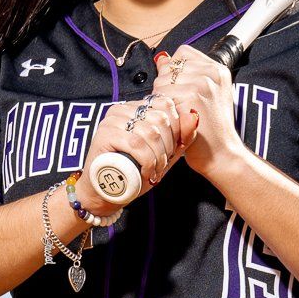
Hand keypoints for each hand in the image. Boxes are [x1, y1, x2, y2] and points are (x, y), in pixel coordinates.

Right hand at [80, 92, 185, 215]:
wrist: (104, 193)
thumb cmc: (132, 173)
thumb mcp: (163, 155)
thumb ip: (180, 138)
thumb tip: (194, 117)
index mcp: (136, 108)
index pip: (165, 104)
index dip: (176, 129)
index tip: (170, 151)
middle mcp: (123, 109)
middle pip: (161, 119)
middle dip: (168, 146)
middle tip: (162, 164)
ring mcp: (112, 120)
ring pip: (150, 132)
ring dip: (158, 157)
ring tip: (154, 171)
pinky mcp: (105, 134)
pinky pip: (137, 145)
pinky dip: (147, 162)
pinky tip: (145, 173)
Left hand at [154, 47, 242, 188]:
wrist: (221, 153)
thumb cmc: (210, 130)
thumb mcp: (205, 96)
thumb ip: (186, 75)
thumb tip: (162, 59)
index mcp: (218, 70)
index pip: (183, 53)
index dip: (174, 70)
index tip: (179, 89)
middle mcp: (211, 73)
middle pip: (170, 67)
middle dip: (166, 86)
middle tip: (180, 106)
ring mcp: (202, 83)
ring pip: (162, 80)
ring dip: (162, 99)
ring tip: (178, 114)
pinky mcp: (192, 96)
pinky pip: (161, 95)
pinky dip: (162, 109)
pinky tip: (175, 120)